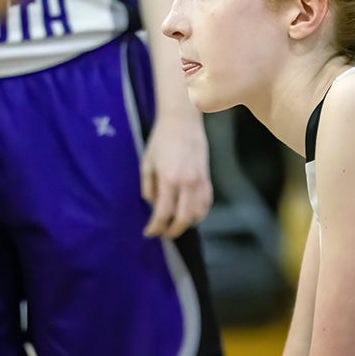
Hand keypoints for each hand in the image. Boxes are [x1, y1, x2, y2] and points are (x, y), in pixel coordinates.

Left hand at [141, 113, 212, 237]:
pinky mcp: (207, 178)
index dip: (155, 227)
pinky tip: (190, 214)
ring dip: (186, 224)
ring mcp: (200, 181)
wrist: (182, 122)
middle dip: (171, 231)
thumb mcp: (147, 164)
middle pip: (183, 219)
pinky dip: (199, 213)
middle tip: (162, 234)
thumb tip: (153, 206)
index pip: (163, 213)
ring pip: (197, 214)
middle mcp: (186, 183)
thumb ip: (148, 188)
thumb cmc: (161, 140)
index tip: (149, 232)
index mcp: (168, 180)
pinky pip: (206, 203)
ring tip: (174, 224)